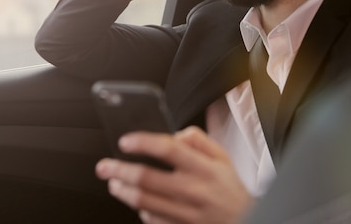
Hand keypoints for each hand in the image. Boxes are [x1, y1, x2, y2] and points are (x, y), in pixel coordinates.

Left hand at [95, 126, 253, 223]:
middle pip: (148, 179)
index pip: (169, 149)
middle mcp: (194, 191)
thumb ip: (199, 140)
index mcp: (205, 168)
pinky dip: (140, 210)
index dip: (143, 143)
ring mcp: (187, 214)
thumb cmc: (229, 188)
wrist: (245, 222)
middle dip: (120, 170)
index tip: (126, 141)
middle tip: (105, 166)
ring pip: (144, 202)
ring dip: (123, 191)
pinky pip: (152, 220)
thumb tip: (175, 135)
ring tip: (114, 182)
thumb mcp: (223, 157)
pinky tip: (137, 202)